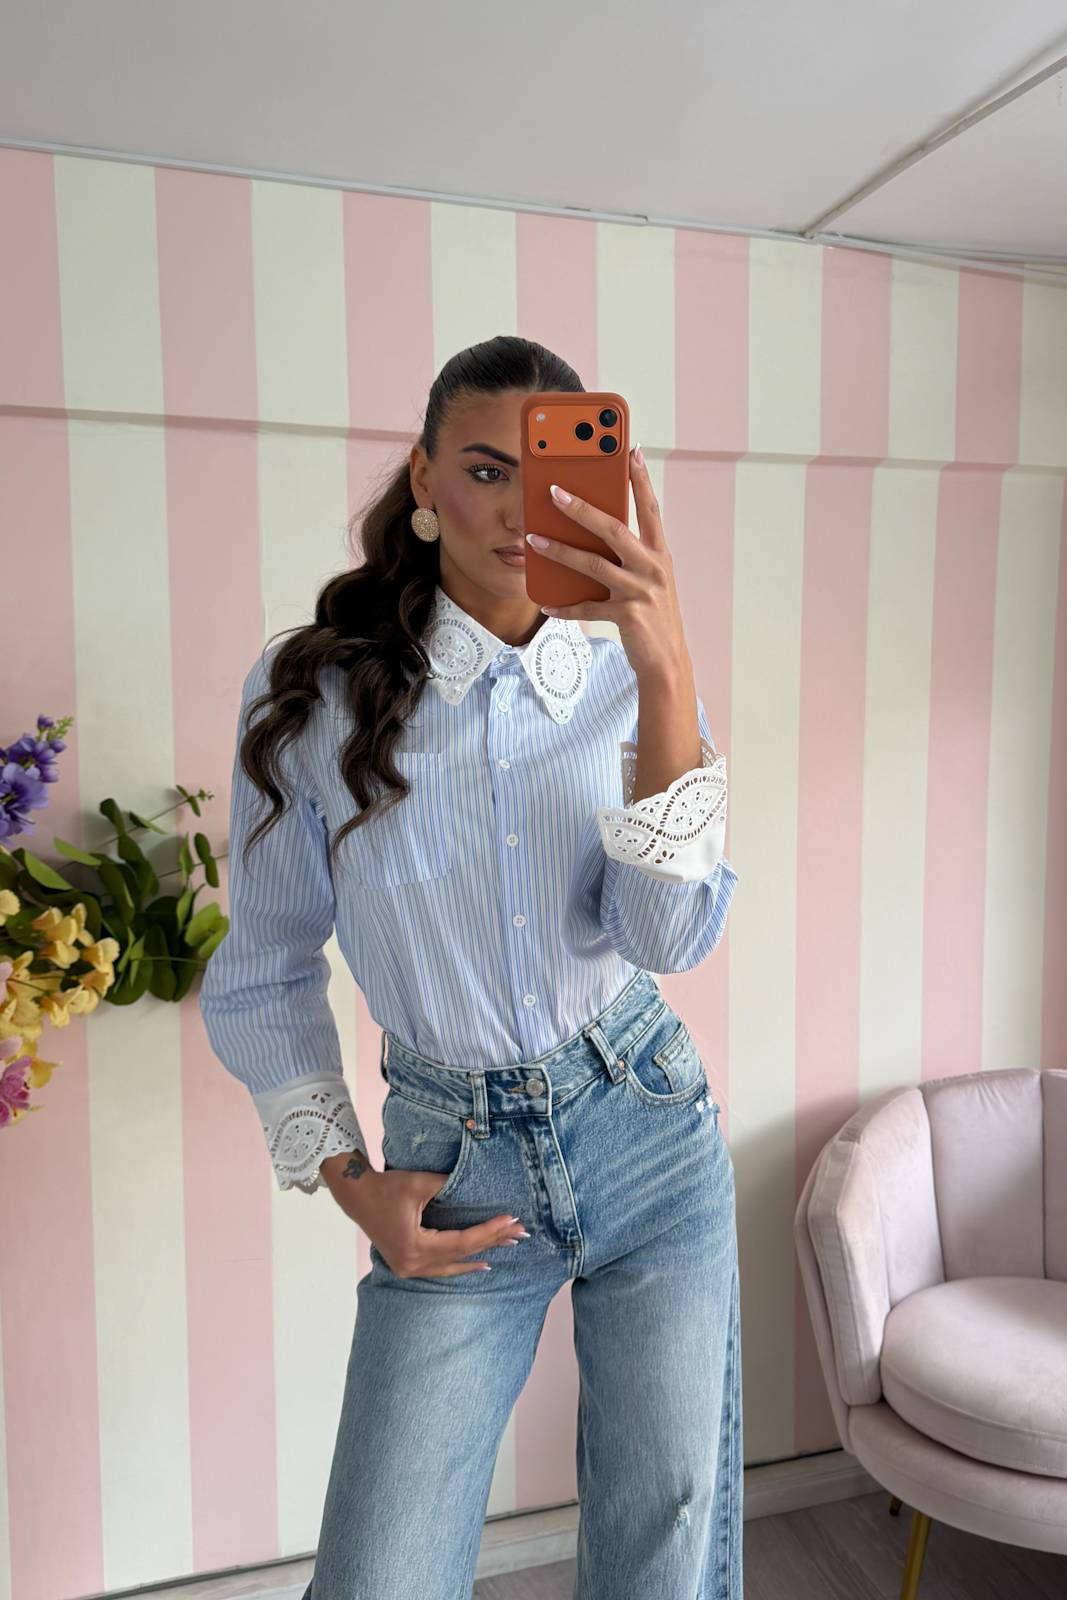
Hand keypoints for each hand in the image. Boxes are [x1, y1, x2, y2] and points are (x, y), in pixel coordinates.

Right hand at [320, 1153, 527, 1277]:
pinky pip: (440, 1268)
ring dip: (479, 1255)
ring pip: (452, 1265)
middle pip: (461, 1254)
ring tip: (506, 1248)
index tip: (511, 1220)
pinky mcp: (406, 1265)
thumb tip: (478, 1182)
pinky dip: (459, 1263)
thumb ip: (449, 1184)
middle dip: (492, 1242)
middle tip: (520, 1233)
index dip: (489, 1231)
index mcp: (416, 1247)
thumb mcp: (419, 1183)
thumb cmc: (387, 1187)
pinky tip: (477, 1262)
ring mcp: (408, 1268)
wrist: (357, 1196)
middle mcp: (413, 1264)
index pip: (462, 1241)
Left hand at [525, 443, 688, 680]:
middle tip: (554, 490)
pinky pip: (587, 607)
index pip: (650, 508)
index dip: (640, 479)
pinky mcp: (627, 615)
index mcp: (659, 554)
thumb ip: (628, 556)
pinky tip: (546, 603)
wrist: (667, 660)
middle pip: (613, 529)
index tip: (630, 451)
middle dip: (581, 508)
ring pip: (592, 564)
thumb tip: (592, 532)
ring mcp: (640, 591)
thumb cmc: (653, 615)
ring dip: (559, 550)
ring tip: (533, 540)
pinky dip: (564, 607)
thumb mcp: (649, 580)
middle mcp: (652, 567)